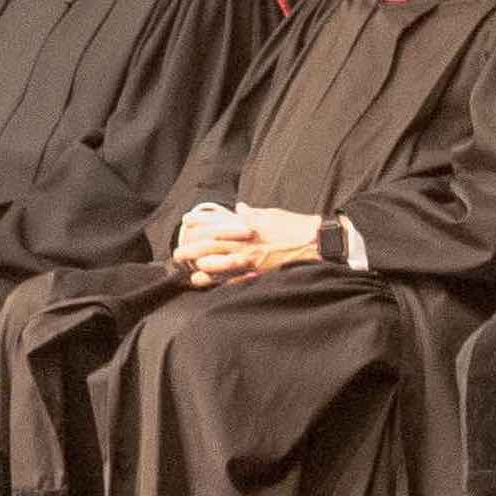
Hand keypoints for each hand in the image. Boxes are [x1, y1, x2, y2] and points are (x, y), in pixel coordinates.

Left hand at [174, 205, 320, 285]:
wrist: (318, 241)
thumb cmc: (296, 226)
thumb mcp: (272, 214)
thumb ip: (253, 213)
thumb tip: (240, 207)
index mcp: (249, 224)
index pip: (218, 221)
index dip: (200, 221)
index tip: (185, 221)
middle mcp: (248, 240)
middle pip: (214, 243)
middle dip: (194, 248)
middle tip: (177, 253)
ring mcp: (255, 258)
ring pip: (223, 263)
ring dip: (205, 268)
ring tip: (190, 274)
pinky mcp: (263, 272)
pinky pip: (240, 279)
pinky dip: (225, 283)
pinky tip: (214, 288)